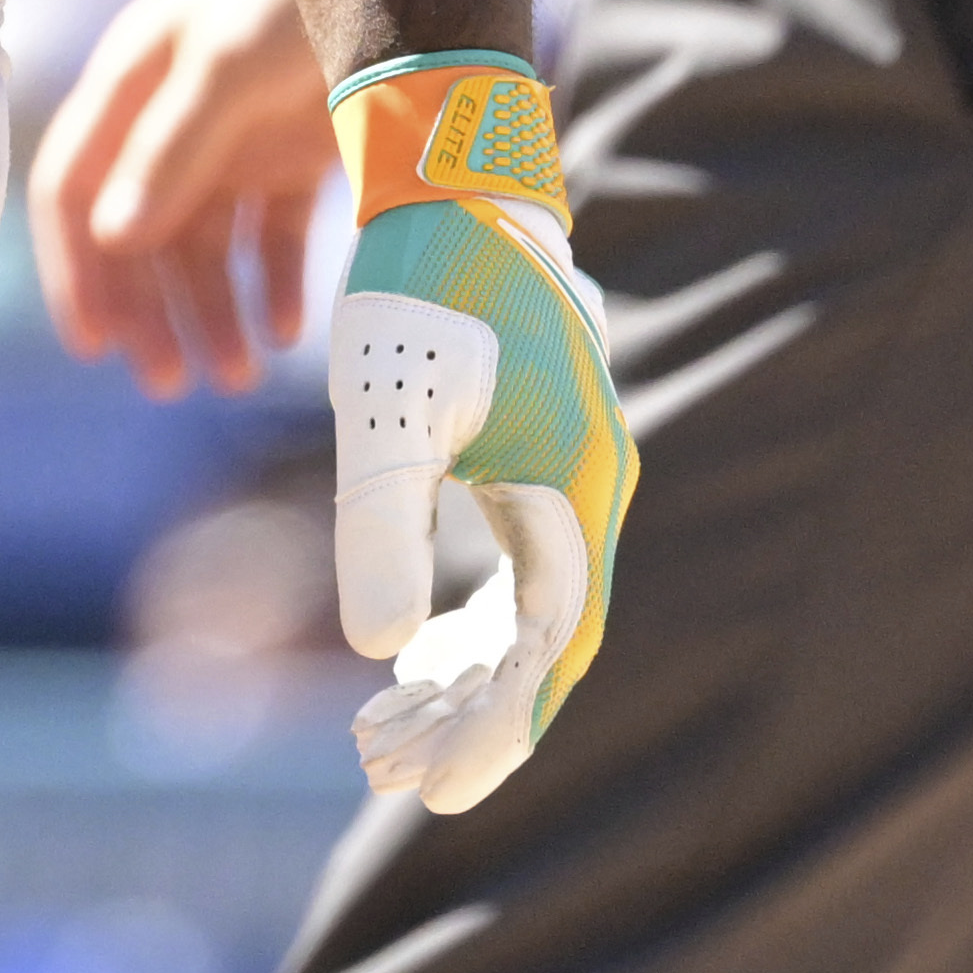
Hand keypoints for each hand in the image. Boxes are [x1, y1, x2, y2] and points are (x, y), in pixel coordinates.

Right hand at [30, 0, 343, 393]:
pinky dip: (277, 284)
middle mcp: (173, 119)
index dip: (75, 269)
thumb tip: (114, 238)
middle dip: (150, 311)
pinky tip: (291, 328)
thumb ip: (173, 147)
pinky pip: (274, 237)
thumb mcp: (228, 60)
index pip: (71, 190)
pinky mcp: (298, 153)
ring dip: (213, 311)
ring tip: (239, 373)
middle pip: (138, 235)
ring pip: (206, 248)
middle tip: (173, 384)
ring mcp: (236, 138)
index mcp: (132, 86)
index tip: (95, 346)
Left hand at [323, 54, 632, 810]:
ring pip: (535, 599)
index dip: (492, 729)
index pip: (544, 649)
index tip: (430, 794)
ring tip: (393, 726)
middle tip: (393, 774)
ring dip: (470, 669)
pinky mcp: (544, 440)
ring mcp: (574, 461)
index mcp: (572, 489)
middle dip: (474, 716)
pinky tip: (424, 642)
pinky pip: (526, 557)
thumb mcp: (385, 409)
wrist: (454, 177)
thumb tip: (381, 647)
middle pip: (545, 637)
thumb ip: (383, 524)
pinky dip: (478, 613)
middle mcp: (591, 483)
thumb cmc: (420, 285)